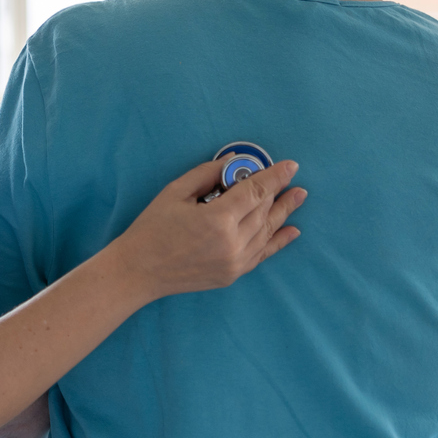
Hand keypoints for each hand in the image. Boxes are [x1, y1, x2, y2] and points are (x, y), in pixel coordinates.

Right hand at [107, 157, 303, 302]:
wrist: (138, 271)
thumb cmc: (152, 229)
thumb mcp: (175, 192)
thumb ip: (207, 174)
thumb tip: (233, 161)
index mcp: (218, 219)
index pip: (256, 192)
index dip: (274, 177)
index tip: (290, 166)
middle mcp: (232, 243)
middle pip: (264, 211)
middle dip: (278, 193)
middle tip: (293, 179)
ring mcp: (235, 262)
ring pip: (266, 232)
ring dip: (283, 213)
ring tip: (298, 197)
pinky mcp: (232, 275)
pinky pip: (262, 255)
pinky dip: (278, 242)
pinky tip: (292, 230)